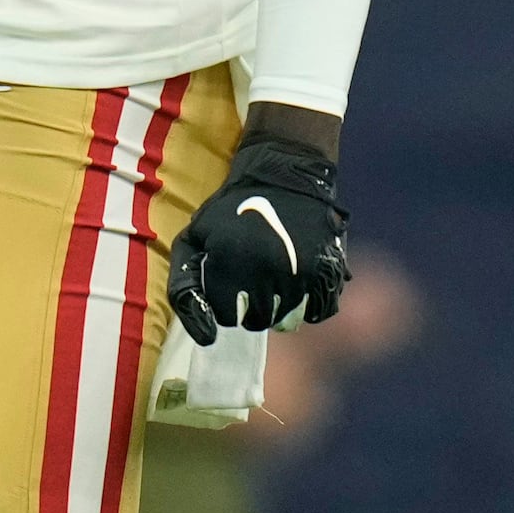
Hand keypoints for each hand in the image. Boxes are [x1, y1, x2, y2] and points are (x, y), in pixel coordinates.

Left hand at [169, 130, 353, 342]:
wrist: (283, 174)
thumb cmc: (231, 210)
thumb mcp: (193, 239)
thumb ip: (185, 289)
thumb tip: (206, 338)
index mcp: (229, 264)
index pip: (227, 318)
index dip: (226, 304)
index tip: (229, 284)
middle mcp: (267, 271)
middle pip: (258, 321)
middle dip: (252, 307)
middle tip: (252, 278)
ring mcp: (301, 272)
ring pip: (287, 320)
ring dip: (279, 306)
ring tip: (273, 274)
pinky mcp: (328, 270)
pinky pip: (317, 312)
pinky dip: (308, 304)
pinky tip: (297, 278)